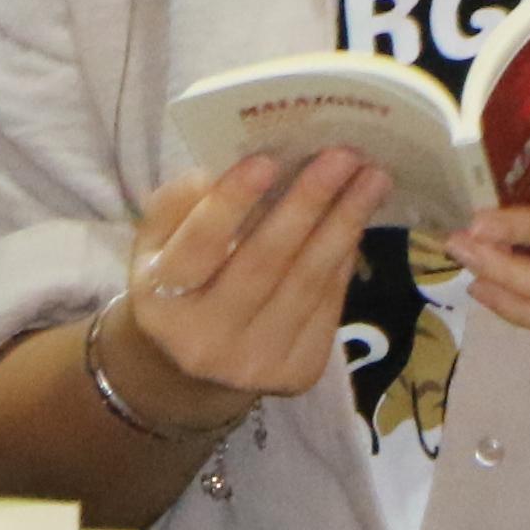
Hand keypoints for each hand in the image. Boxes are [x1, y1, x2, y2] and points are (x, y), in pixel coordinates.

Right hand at [103, 148, 384, 411]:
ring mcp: (255, 363)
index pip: (199, 246)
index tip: (267, 159)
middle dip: (307, 204)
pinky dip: (345, 257)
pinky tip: (359, 220)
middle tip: (342, 155)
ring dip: (345, 225)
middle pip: (264, 263)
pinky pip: (328, 305)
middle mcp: (205, 340)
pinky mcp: (297, 374)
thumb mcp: (157, 246)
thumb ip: (179, 205)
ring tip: (372, 178)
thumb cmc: (180, 286)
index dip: (231, 202)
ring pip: (307, 284)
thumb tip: (224, 169)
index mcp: (161, 299)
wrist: (194, 370)